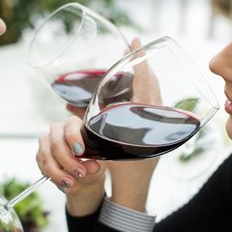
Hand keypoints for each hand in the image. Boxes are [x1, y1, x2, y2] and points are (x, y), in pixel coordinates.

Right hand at [37, 116, 105, 215]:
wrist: (83, 176)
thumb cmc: (91, 164)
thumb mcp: (96, 165)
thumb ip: (93, 166)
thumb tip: (93, 166)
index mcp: (73, 125)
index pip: (70, 128)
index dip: (74, 139)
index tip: (80, 151)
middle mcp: (57, 131)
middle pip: (56, 143)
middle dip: (67, 161)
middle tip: (80, 173)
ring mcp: (46, 142)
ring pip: (46, 156)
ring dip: (58, 172)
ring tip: (70, 183)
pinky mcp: (40, 155)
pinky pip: (42, 166)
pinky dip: (53, 177)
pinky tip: (63, 184)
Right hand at [104, 38, 160, 211]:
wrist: (135, 189)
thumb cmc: (121, 169)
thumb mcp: (104, 144)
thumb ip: (89, 124)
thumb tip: (70, 107)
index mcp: (146, 119)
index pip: (145, 83)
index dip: (139, 62)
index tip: (134, 43)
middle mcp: (158, 117)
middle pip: (153, 84)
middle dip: (142, 65)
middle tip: (132, 49)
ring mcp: (162, 123)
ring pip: (155, 92)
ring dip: (144, 77)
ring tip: (133, 64)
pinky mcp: (161, 128)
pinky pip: (154, 102)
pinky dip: (145, 90)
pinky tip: (135, 88)